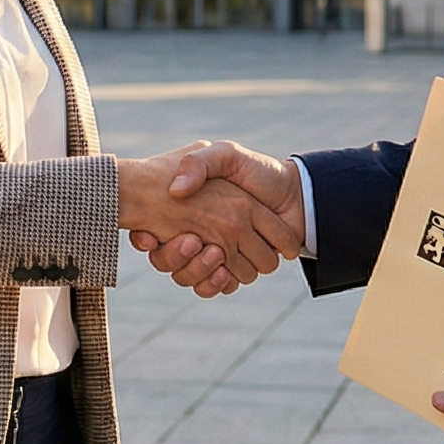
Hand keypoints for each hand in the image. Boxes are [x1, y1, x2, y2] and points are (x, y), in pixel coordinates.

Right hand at [116, 142, 300, 283]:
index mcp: (190, 212)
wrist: (295, 195)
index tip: (148, 236)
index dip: (147, 239)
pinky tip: (224, 270)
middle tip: (191, 240)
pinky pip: (214, 288)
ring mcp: (218, 256)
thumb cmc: (259, 172)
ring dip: (200, 269)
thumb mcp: (225, 155)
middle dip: (177, 257)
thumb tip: (177, 191)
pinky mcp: (235, 271)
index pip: (152, 236)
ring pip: (192, 277)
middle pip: (171, 263)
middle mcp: (200, 235)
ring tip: (213, 251)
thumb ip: (199, 163)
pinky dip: (217, 283)